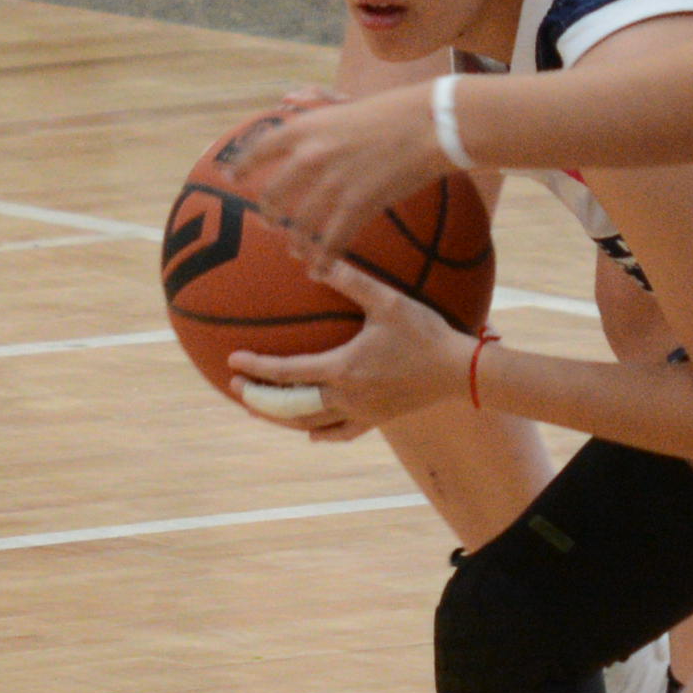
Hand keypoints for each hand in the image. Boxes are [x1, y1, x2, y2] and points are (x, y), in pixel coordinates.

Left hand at [229, 257, 473, 440]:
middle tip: (235, 387)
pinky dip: (321, 434)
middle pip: (291, 405)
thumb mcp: (387, 301)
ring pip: (311, 423)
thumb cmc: (425, 333)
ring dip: (282, 417)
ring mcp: (362, 412)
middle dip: (260, 398)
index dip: (257, 366)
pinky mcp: (378, 420)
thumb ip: (350, 279)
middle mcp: (346, 397)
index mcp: (342, 369)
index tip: (231, 360)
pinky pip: (342, 433)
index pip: (287, 372)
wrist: (461, 371)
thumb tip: (314, 259)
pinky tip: (311, 433)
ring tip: (260, 409)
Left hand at [233, 81, 450, 261]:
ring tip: (296, 251)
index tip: (231, 178)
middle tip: (268, 225)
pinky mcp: (357, 206)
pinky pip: (332, 241)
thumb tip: (293, 105)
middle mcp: (311, 156)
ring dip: (295, 242)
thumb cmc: (393, 110)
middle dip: (267, 215)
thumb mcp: (345, 106)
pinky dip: (323, 259)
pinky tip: (320, 271)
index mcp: (305, 127)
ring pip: (299, 225)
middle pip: (272, 195)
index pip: (259, 149)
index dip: (241, 166)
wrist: (430, 125)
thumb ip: (317, 113)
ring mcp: (332, 183)